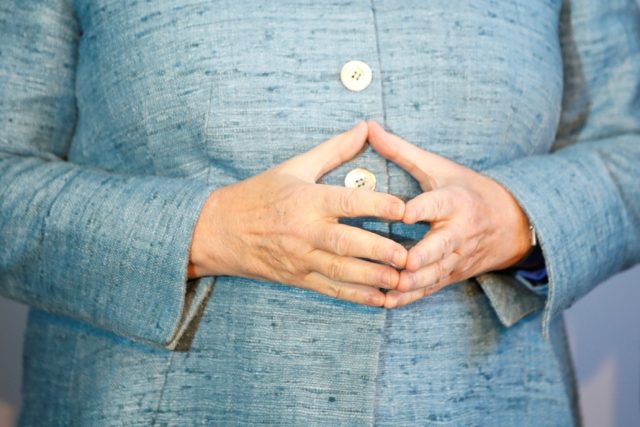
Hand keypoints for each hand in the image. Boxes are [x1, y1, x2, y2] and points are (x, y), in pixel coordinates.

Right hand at [188, 121, 407, 305]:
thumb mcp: (295, 166)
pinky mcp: (298, 278)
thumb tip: (365, 127)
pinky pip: (330, 289)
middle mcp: (304, 231)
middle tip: (408, 255)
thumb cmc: (260, 194)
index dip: (377, 205)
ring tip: (401, 281)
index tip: (404, 209)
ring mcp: (300, 258)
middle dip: (379, 251)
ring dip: (372, 278)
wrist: (219, 230)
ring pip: (341, 271)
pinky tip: (379, 299)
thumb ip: (334, 149)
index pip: (346, 203)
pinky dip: (355, 296)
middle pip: (347, 243)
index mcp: (306, 200)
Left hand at [366, 120, 532, 308]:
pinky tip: (387, 302)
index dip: (421, 209)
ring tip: (389, 288)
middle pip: (441, 246)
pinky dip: (412, 297)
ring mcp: (457, 256)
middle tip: (401, 264)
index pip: (437, 204)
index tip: (403, 213)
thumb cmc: (466, 189)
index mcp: (455, 200)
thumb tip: (368, 126)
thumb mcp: (438, 167)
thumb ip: (401, 151)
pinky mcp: (452, 274)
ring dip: (414, 282)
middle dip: (422, 256)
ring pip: (436, 272)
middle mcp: (459, 231)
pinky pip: (432, 287)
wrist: (510, 221)